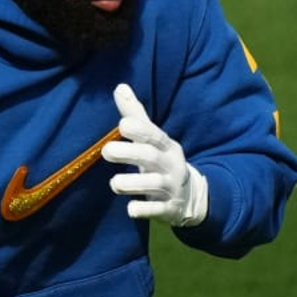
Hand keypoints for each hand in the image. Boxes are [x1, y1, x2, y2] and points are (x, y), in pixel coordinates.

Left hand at [103, 84, 208, 225]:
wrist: (190, 197)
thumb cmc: (161, 162)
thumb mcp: (153, 139)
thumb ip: (136, 115)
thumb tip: (120, 86)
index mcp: (166, 146)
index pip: (154, 135)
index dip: (140, 129)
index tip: (122, 124)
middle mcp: (170, 165)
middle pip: (151, 157)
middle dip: (130, 153)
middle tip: (106, 150)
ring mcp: (170, 188)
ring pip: (153, 184)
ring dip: (133, 183)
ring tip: (114, 183)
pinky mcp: (167, 209)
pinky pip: (157, 210)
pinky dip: (144, 209)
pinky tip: (131, 209)